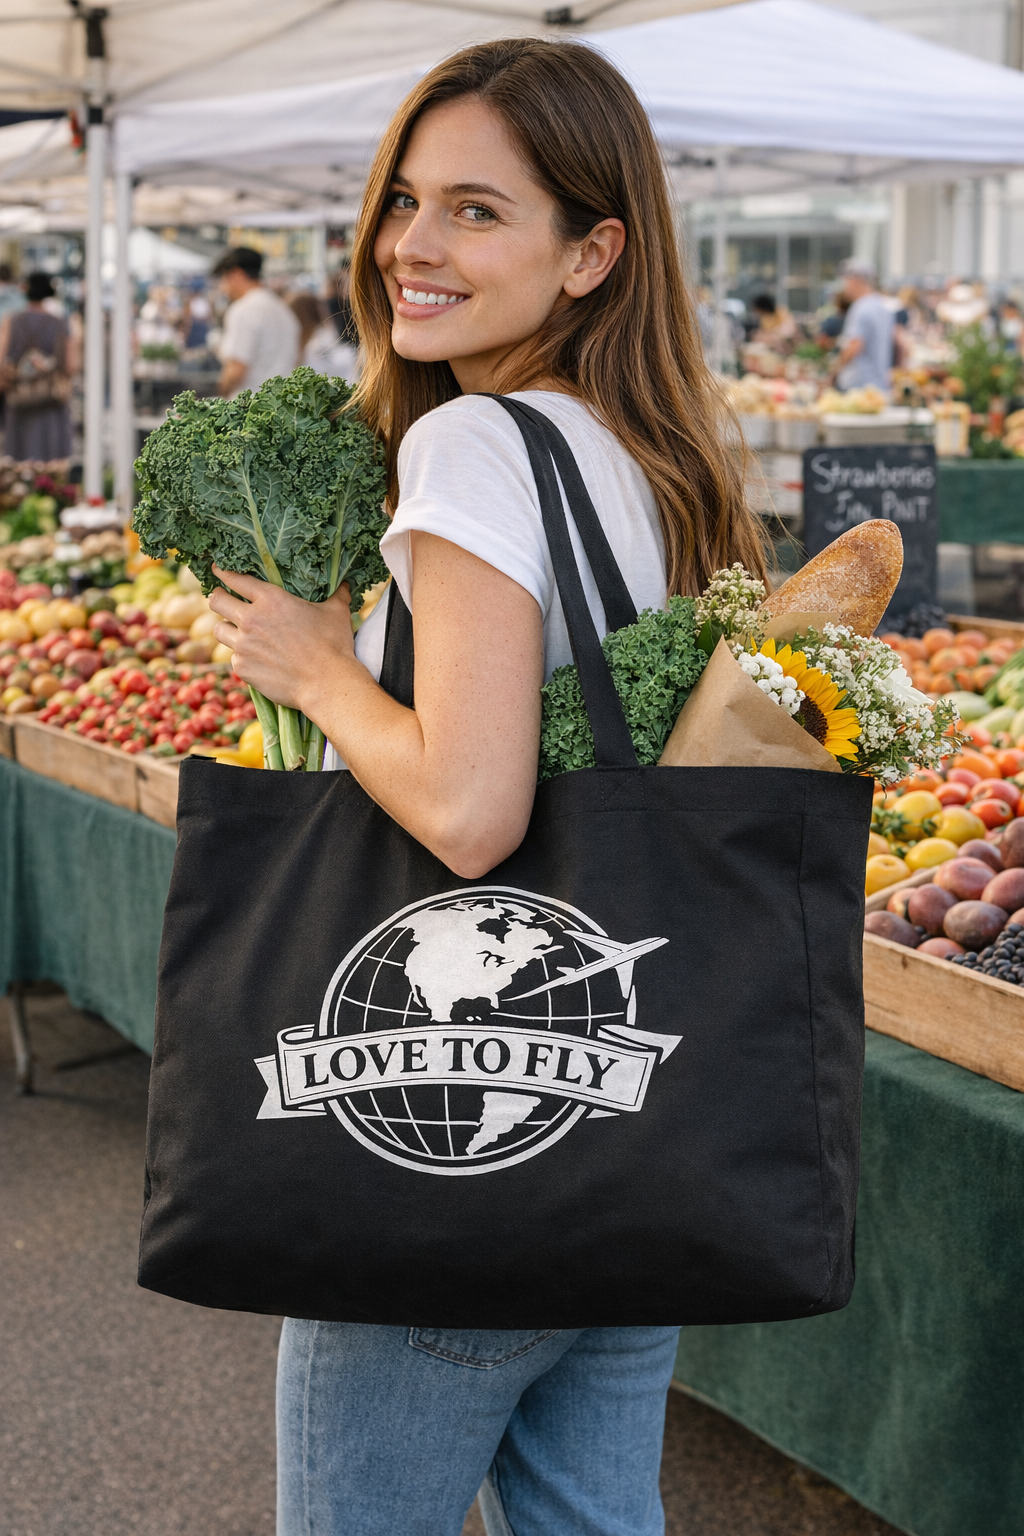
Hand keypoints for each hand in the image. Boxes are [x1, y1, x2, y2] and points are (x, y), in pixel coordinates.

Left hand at [209, 566, 355, 710]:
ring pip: (219, 630)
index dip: (223, 572)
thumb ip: (336, 594)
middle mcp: (251, 620)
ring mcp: (243, 646)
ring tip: (238, 631)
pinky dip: (242, 656)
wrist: (327, 684)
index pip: (236, 579)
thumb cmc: (333, 645)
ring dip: (227, 628)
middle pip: (216, 601)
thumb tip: (345, 583)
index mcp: (271, 600)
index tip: (217, 570)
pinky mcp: (243, 668)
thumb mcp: (336, 612)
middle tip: (223, 600)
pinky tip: (256, 658)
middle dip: (218, 598)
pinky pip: (234, 657)